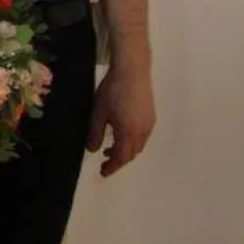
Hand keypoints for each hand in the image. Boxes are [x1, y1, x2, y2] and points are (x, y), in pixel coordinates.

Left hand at [86, 61, 155, 176]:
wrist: (132, 70)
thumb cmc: (112, 90)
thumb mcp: (99, 112)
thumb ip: (95, 133)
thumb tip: (92, 150)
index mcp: (129, 133)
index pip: (122, 157)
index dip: (112, 167)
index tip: (103, 173)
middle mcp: (143, 132)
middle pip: (132, 153)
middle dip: (119, 160)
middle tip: (104, 163)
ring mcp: (149, 123)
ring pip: (138, 145)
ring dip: (125, 151)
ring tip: (109, 149)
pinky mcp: (151, 116)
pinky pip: (142, 136)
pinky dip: (131, 141)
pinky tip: (120, 134)